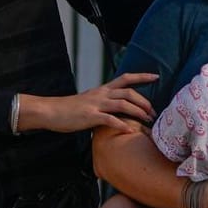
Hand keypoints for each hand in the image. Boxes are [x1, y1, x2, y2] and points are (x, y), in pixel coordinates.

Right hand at [18, 72, 156, 133]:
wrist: (51, 111)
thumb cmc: (71, 109)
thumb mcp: (90, 101)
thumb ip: (104, 103)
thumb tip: (118, 110)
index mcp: (102, 89)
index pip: (125, 78)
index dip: (141, 77)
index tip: (156, 77)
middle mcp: (101, 94)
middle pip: (129, 93)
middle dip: (144, 101)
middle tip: (153, 112)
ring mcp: (96, 105)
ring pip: (123, 104)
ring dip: (138, 112)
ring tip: (148, 120)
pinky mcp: (90, 116)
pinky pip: (110, 120)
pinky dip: (122, 125)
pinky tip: (130, 130)